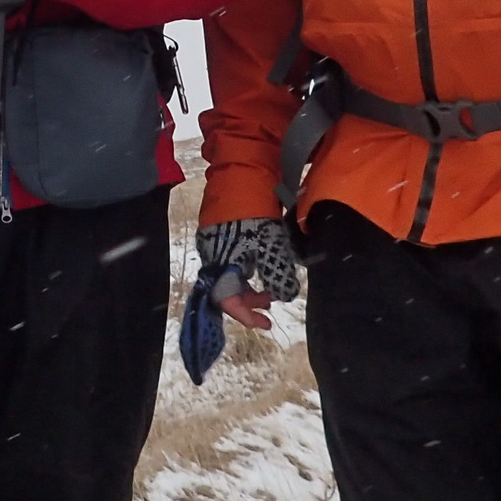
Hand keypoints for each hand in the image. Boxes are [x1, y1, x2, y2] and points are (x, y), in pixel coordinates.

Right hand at [195, 218, 302, 332]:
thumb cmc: (254, 211)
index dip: (244, 315)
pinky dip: (248, 272)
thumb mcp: (271, 243)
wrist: (239, 176)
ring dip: (251, 287)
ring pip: (231, 278)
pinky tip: (263, 268)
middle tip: (271, 307)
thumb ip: (277, 272)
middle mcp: (214, 258)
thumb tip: (286, 296)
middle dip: (250, 302)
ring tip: (271, 290)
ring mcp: (217, 248)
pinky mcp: (222, 238)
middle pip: (227, 291)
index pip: (227, 300)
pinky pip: (233, 265)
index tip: (264, 324)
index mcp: (221, 263)